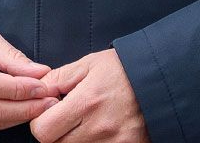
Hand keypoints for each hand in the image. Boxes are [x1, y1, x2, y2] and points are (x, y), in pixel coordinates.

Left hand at [29, 49, 148, 142]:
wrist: (162, 80)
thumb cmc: (124, 70)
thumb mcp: (89, 64)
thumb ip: (58, 78)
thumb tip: (37, 90)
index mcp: (86, 103)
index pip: (43, 131)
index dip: (40, 120)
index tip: (50, 110)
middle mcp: (99, 128)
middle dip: (56, 132)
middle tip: (67, 117)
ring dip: (74, 139)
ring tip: (86, 121)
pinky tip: (99, 130)